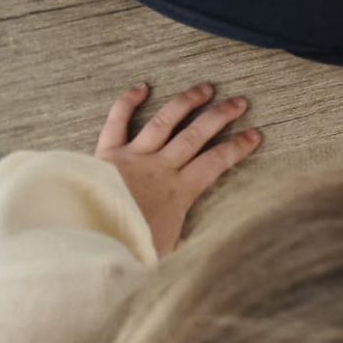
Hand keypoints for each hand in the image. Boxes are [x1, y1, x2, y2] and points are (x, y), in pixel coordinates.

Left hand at [94, 81, 261, 254]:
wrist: (87, 241)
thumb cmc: (127, 250)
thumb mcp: (166, 255)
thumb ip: (187, 245)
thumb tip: (208, 247)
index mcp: (178, 192)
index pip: (215, 163)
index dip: (237, 148)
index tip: (255, 135)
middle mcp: (159, 168)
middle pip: (196, 135)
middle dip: (221, 116)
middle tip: (240, 101)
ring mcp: (133, 157)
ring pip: (166, 122)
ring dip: (187, 102)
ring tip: (205, 88)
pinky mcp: (107, 154)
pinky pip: (118, 121)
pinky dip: (128, 102)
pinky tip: (142, 87)